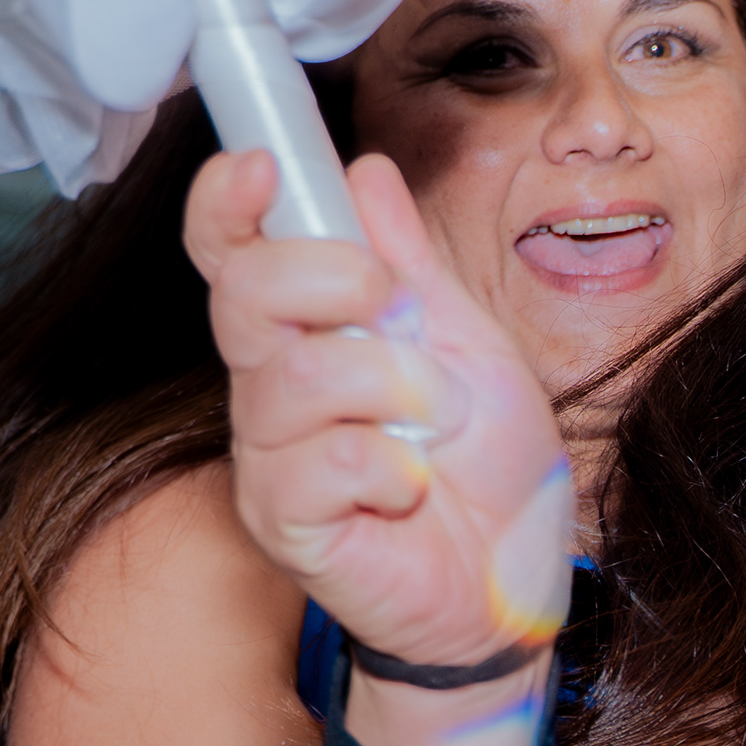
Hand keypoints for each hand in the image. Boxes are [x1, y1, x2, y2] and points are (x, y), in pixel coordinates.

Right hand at [197, 147, 573, 686]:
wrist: (517, 582)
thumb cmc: (490, 469)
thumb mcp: (471, 344)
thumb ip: (413, 265)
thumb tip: (366, 172)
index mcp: (307, 330)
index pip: (231, 252)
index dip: (228, 202)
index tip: (265, 164)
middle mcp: (270, 389)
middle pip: (242, 294)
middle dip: (329, 278)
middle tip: (395, 309)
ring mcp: (269, 460)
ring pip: (292, 376)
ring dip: (392, 385)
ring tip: (436, 423)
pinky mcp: (286, 527)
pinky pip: (320, 465)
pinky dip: (389, 468)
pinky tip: (413, 491)